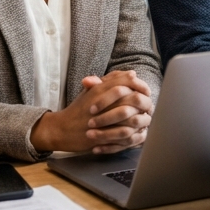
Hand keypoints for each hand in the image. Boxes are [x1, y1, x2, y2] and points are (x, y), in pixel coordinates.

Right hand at [30, 69, 152, 153]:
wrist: (61, 129)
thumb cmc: (78, 109)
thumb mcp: (92, 91)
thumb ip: (110, 81)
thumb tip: (131, 74)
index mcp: (100, 89)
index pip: (126, 81)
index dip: (140, 85)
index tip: (146, 90)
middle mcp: (102, 102)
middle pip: (132, 97)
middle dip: (144, 102)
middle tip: (149, 104)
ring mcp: (102, 120)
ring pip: (131, 118)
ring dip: (141, 119)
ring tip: (145, 119)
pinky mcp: (102, 135)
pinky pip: (124, 135)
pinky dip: (134, 134)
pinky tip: (138, 133)